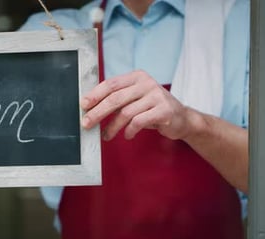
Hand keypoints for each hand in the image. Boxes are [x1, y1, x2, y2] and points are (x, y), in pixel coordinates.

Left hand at [81, 70, 197, 140]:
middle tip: (86, 123)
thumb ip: (118, 99)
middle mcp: (146, 83)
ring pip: (126, 112)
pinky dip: (129, 131)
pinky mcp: (164, 110)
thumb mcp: (135, 99)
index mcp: (137, 77)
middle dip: (98, 112)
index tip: (83, 105)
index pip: (111, 84)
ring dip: (113, 127)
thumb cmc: (152, 109)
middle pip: (115, 98)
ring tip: (107, 136)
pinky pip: (139, 122)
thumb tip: (90, 108)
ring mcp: (157, 96)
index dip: (95, 94)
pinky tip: (127, 135)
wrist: (182, 118)